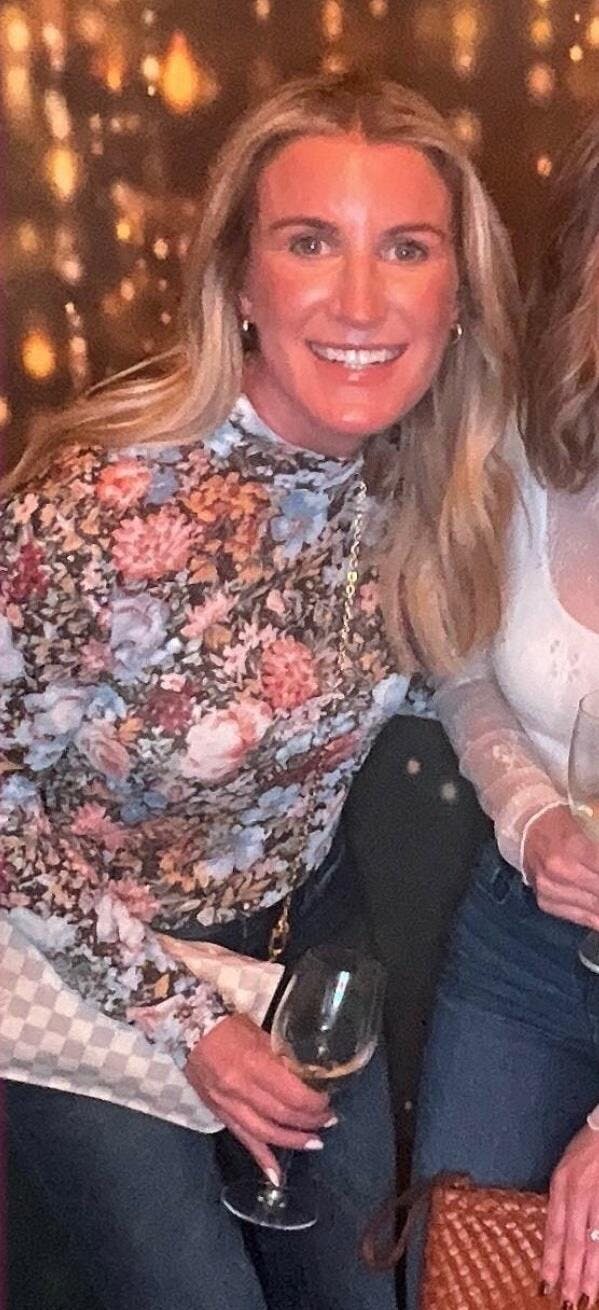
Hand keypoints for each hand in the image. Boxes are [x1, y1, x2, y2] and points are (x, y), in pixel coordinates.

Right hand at [184, 1013, 332, 1181]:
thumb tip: (306, 1075)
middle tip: (328, 1120)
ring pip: (266, 1133)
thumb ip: (281, 1057)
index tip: (327, 1100)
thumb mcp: (260, 1034)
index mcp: (254, 1064)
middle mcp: (241, 1089)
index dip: (314, 1102)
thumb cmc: (228, 1026)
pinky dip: (261, 1159)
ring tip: (315, 1142)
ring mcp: (228, 1105)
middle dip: (310, 1120)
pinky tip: (276, 1176)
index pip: (291, 1093)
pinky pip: (243, 1140)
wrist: (187, 1029)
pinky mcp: (220, 1114)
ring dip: (293, 1140)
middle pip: (282, 1115)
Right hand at [523, 806, 598, 930]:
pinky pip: (580, 918)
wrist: (526, 827)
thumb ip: (598, 853)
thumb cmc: (561, 822)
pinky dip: (596, 919)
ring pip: (594, 911)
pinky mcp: (545, 901)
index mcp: (572, 848)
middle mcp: (559, 872)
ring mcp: (549, 889)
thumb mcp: (589, 826)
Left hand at [542, 1123, 598, 1305]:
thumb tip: (559, 1233)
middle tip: (567, 1300)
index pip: (554, 1229)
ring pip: (595, 1242)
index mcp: (562, 1184)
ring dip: (591, 1271)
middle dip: (570, 1273)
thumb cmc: (586, 1148)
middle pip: (573, 1241)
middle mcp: (579, 1193)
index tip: (546, 1282)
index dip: (550, 1257)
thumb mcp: (565, 1169)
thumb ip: (562, 1199)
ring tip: (586, 1296)